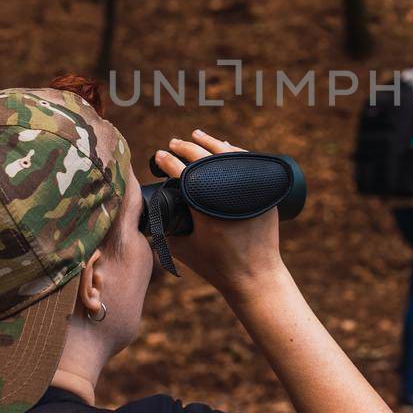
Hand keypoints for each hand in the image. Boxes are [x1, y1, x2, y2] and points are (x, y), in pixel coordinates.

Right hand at [152, 128, 284, 298]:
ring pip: (229, 155)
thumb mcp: (183, 248)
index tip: (158, 155)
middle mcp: (231, 193)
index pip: (183, 172)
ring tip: (196, 135)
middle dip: (186, 147)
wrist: (256, 277)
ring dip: (210, 143)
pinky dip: (233, 152)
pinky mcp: (265, 190)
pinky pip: (247, 163)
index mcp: (207, 205)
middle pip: (205, 158)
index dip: (167, 161)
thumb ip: (163, 228)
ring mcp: (251, 189)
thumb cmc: (217, 266)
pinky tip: (224, 146)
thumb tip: (147, 209)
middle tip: (172, 143)